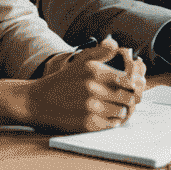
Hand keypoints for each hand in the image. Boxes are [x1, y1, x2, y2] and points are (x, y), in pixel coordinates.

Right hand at [25, 37, 145, 131]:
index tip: (131, 88)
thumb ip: (100, 52)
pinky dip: (114, 122)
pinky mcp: (87, 124)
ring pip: (122, 112)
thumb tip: (117, 45)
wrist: (37, 102)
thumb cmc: (62, 81)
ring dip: (123, 111)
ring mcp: (90, 108)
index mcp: (95, 72)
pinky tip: (109, 117)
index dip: (134, 85)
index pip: (128, 80)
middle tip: (128, 100)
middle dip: (131, 99)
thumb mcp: (80, 62)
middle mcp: (93, 89)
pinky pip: (112, 124)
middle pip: (128, 97)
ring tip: (119, 109)